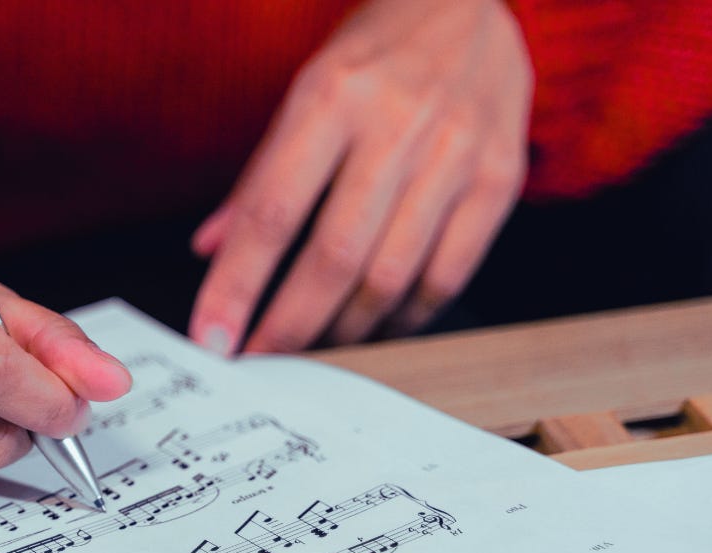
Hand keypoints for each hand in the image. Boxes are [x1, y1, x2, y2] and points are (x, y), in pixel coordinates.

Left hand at [189, 0, 531, 352]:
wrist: (472, 3)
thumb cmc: (375, 54)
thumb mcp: (305, 92)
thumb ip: (259, 176)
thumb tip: (210, 249)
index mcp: (332, 97)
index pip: (271, 213)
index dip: (236, 285)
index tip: (212, 336)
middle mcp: (397, 125)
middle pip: (334, 256)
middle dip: (290, 325)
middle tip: (262, 359)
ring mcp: (456, 154)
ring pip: (393, 276)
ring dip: (345, 329)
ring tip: (317, 347)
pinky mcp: (501, 178)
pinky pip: (449, 273)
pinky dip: (408, 316)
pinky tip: (380, 325)